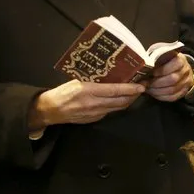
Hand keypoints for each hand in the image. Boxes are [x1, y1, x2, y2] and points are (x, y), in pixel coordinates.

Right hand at [28, 79, 144, 129]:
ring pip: (118, 107)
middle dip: (134, 95)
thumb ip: (94, 80)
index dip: (130, 89)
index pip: (115, 90)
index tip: (141, 85)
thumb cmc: (62, 92)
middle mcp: (95, 104)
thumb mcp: (77, 80)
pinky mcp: (95, 119)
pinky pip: (111, 111)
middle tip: (142, 87)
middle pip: (121, 101)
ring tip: (134, 92)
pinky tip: (121, 99)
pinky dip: (118, 105)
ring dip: (128, 100)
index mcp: (89, 91)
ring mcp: (96, 113)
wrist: (51, 110)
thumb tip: (111, 74)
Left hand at [147, 53, 193, 101]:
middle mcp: (186, 71)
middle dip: (157, 82)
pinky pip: (173, 97)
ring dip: (157, 91)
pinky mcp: (183, 92)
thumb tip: (144, 67)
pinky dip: (161, 96)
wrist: (179, 68)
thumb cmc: (167, 61)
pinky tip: (154, 93)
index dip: (162, 69)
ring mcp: (186, 83)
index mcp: (181, 60)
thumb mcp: (162, 55)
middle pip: (173, 79)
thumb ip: (156, 59)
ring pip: (172, 90)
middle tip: (146, 83)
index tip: (151, 72)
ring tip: (148, 88)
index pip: (175, 64)